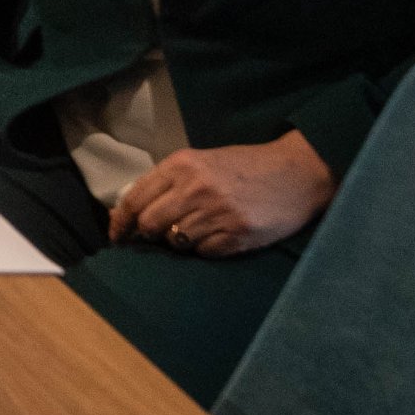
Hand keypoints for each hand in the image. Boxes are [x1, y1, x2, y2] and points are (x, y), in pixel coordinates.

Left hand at [110, 132, 335, 256]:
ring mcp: (217, 213)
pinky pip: (204, 252)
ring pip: (176, 241)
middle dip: (148, 233)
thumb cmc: (245, 166)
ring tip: (198, 228)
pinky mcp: (238, 235)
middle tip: (158, 234)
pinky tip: (219, 235)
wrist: (297, 172)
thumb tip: (129, 211)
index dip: (120, 222)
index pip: (134, 200)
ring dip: (180, 240)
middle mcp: (194, 189)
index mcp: (181, 165)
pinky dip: (206, 248)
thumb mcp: (201, 162)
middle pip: (150, 224)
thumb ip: (168, 182)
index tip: (117, 234)